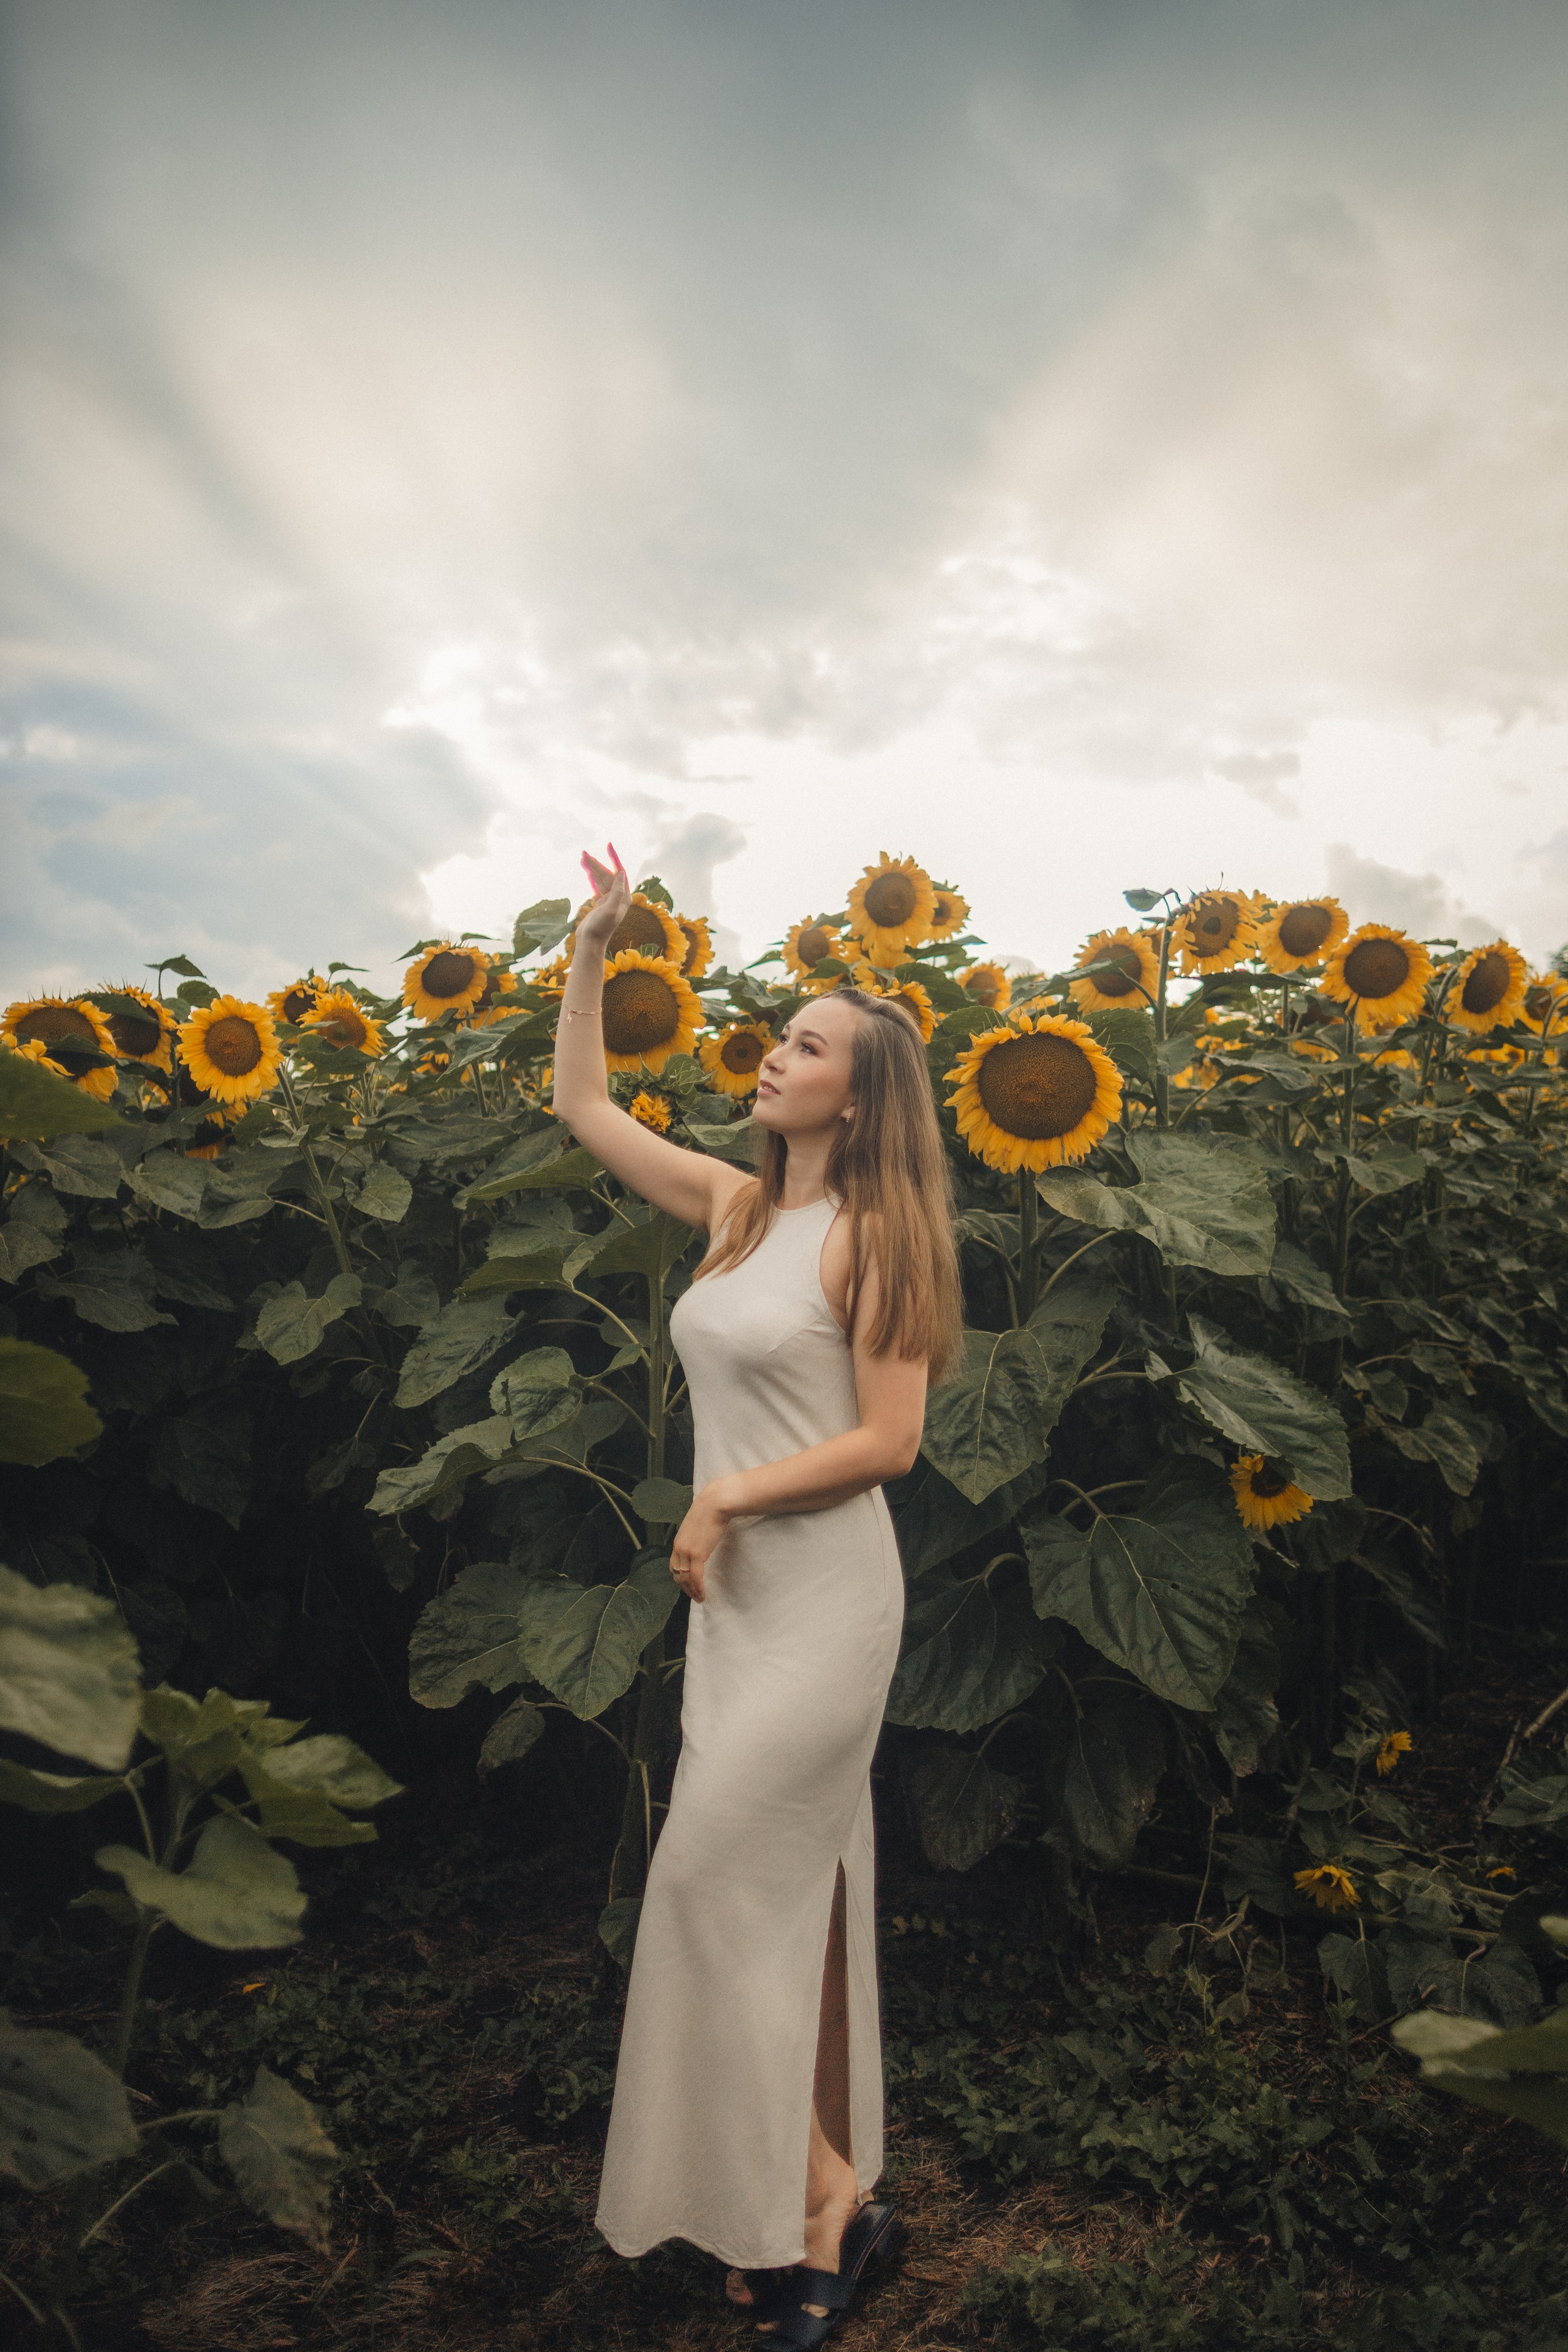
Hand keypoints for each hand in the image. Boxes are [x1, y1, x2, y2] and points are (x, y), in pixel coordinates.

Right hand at [575, 842, 629, 950]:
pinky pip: (596, 885)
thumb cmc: (600, 928)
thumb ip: (617, 891)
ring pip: (600, 879)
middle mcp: (618, 897)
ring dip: (592, 868)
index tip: (608, 845)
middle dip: (596, 863)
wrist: (590, 942)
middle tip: (583, 853)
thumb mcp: (610, 909)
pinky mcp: (601, 903)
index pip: (620, 872)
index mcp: (624, 897)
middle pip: (607, 875)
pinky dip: (591, 877)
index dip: (614, 858)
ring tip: (582, 857)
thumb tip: (621, 872)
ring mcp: (609, 899)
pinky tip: (586, 870)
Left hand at [668, 1478, 738, 1604]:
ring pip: (685, 1578)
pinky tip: (703, 1594)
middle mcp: (678, 1548)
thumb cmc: (710, 1511)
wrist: (715, 1503)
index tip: (688, 1586)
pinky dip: (698, 1588)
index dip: (679, 1578)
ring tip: (700, 1599)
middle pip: (677, 1575)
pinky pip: (696, 1577)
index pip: (673, 1566)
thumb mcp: (697, 1526)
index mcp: (678, 1542)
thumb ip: (695, 1537)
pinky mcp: (697, 1554)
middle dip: (685, 1588)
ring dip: (692, 1591)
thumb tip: (702, 1543)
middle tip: (694, 1596)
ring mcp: (686, 1551)